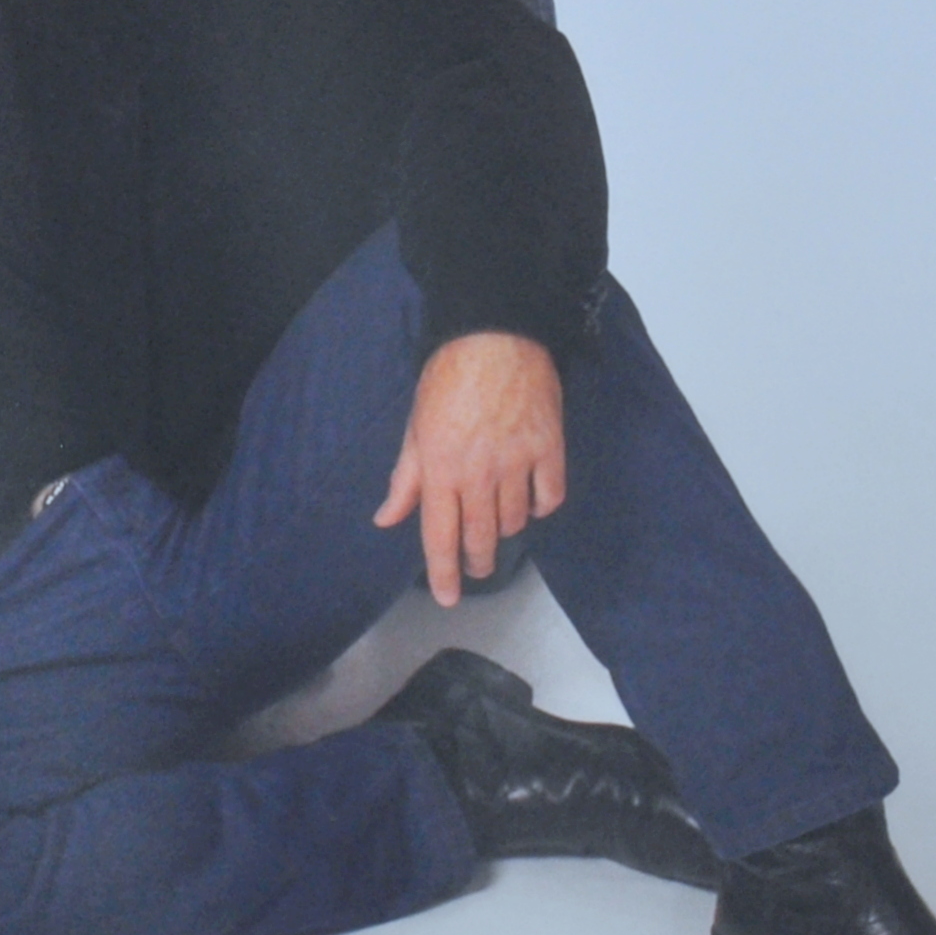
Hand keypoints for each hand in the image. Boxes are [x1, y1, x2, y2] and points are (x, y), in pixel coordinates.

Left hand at [374, 332, 566, 605]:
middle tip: (476, 567)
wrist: (495, 337)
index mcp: (439, 469)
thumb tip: (386, 518)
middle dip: (477, 562)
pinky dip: (541, 505)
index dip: (444, 573)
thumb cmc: (448, 378)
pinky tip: (532, 500)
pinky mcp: (549, 450)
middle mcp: (478, 474)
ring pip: (515, 521)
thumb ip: (404, 478)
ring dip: (505, 528)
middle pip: (481, 538)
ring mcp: (516, 463)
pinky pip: (549, 497)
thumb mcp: (415, 427)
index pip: (439, 536)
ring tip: (497, 520)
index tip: (448, 598)